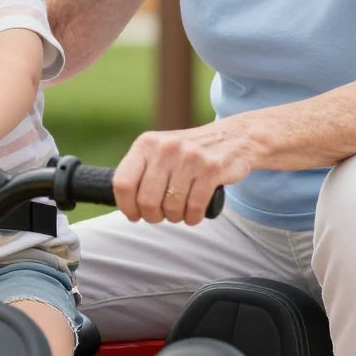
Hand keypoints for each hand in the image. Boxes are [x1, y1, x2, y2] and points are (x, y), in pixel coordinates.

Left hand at [114, 119, 258, 224]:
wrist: (232, 137)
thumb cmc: (189, 153)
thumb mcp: (160, 151)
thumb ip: (142, 171)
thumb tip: (126, 205)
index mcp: (146, 143)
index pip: (123, 182)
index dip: (126, 206)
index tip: (134, 215)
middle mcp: (166, 147)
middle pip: (146, 200)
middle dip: (153, 216)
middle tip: (160, 215)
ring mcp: (190, 157)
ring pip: (171, 207)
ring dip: (175, 217)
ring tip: (179, 211)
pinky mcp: (212, 169)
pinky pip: (194, 208)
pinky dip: (192, 218)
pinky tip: (193, 214)